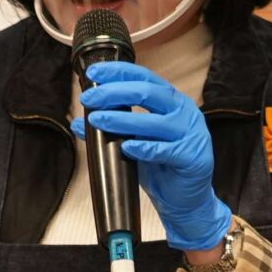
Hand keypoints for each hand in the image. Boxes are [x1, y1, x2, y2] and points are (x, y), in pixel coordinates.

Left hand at [73, 60, 232, 252]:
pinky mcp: (193, 157)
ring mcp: (191, 133)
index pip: (144, 77)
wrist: (184, 199)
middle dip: (114, 93)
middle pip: (148, 93)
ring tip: (97, 120)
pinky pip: (167, 150)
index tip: (93, 74)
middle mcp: (183, 111)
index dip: (118, 72)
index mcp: (170, 101)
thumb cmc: (160, 166)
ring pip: (155, 121)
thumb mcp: (130, 144)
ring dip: (122, 120)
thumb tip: (78, 122)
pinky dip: (145, 148)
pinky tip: (126, 147)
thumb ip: (109, 131)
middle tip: (89, 99)